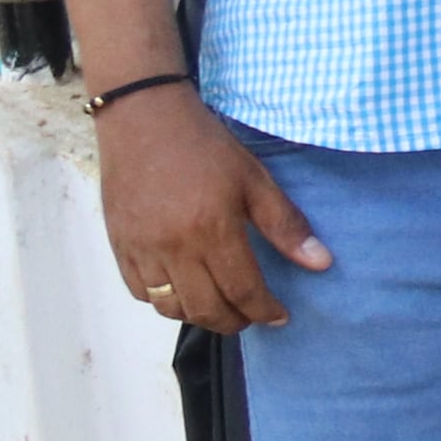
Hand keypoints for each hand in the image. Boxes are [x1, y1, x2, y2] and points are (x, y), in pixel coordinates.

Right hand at [101, 93, 328, 333]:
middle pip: (205, 308)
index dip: (263, 311)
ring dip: (199, 316)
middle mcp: (173, 246)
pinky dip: (163, 302)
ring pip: (170, 307)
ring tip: (220, 306)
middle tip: (251, 316)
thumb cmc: (204, 146)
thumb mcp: (255, 179)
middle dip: (234, 322)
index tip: (279, 316)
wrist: (143, 118)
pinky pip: (139, 292)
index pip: (242, 291)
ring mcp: (141, 248)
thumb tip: (322, 263)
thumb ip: (286, 226)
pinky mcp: (119, 244)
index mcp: (211, 229)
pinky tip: (183, 291)